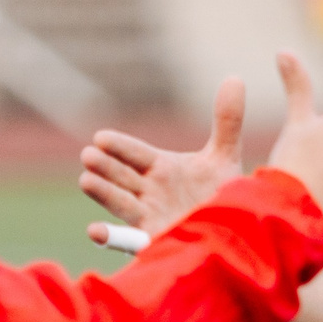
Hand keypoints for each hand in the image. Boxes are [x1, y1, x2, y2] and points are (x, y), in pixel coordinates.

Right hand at [81, 77, 247, 242]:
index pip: (135, 153)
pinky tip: (94, 230)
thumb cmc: (225, 196)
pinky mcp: (153, 243)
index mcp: (161, 168)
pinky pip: (127, 240)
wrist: (237, 233)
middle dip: (105, 166)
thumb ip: (227, 122)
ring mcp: (149, 217)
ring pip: (120, 203)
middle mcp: (150, 191)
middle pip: (122, 176)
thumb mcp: (224, 157)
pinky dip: (110, 237)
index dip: (120, 147)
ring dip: (102, 193)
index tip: (102, 138)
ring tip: (85, 180)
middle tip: (88, 155)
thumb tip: (236, 78)